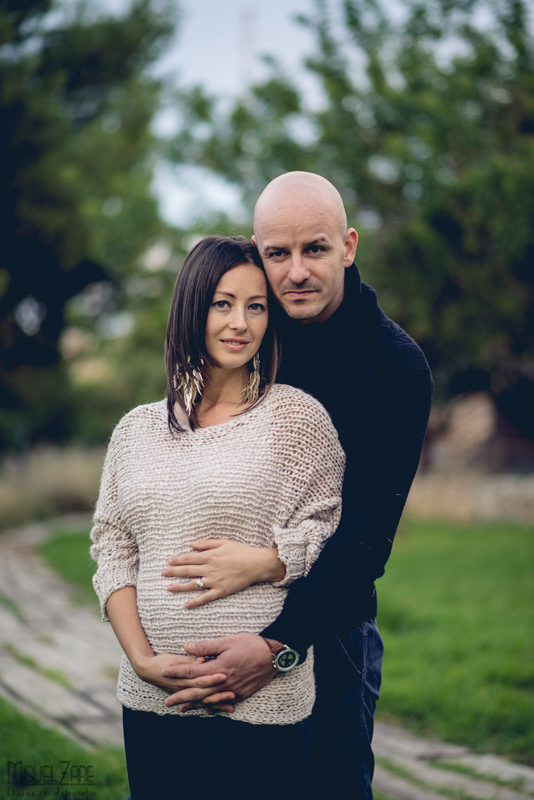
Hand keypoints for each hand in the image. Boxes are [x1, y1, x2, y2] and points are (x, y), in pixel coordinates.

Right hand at [133, 652, 233, 702]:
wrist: (146, 670)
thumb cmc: (161, 661)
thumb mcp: (173, 657)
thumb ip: (189, 660)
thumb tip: (201, 659)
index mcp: (183, 678)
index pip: (200, 678)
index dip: (212, 678)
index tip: (224, 676)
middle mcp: (184, 689)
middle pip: (204, 694)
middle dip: (218, 695)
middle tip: (233, 694)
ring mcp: (184, 694)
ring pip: (203, 702)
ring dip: (217, 705)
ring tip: (231, 707)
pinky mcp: (184, 696)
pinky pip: (198, 705)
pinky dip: (209, 708)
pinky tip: (218, 711)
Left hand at [162, 540, 284, 608]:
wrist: (257, 564)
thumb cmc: (241, 551)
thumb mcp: (224, 542)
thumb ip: (206, 543)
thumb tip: (191, 544)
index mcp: (210, 556)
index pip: (189, 558)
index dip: (177, 559)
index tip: (168, 561)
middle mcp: (210, 569)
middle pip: (187, 570)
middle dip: (173, 572)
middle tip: (162, 573)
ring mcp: (214, 581)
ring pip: (193, 584)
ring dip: (179, 586)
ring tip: (168, 588)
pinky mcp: (221, 591)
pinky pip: (205, 597)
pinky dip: (195, 601)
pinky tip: (185, 604)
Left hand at [162, 633, 275, 707]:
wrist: (274, 657)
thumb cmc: (251, 645)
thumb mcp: (227, 641)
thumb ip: (206, 647)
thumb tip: (187, 647)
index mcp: (218, 669)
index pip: (193, 672)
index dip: (177, 672)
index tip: (164, 672)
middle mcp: (223, 683)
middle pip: (198, 692)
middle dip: (181, 697)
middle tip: (167, 702)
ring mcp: (233, 691)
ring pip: (210, 701)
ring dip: (195, 705)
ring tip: (182, 708)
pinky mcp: (241, 694)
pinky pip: (224, 703)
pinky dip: (213, 707)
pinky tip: (207, 710)